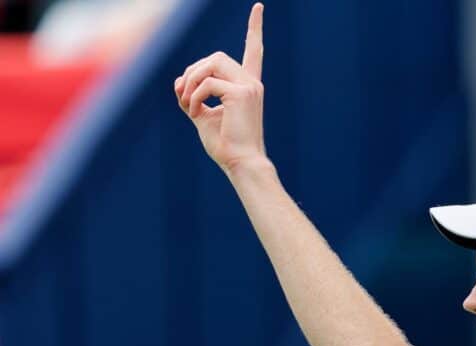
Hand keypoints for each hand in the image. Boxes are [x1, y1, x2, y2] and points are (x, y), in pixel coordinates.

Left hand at [174, 3, 265, 173]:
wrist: (241, 163)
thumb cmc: (226, 145)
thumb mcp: (204, 115)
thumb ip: (193, 95)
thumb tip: (179, 80)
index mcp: (248, 87)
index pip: (254, 51)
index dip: (255, 28)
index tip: (259, 7)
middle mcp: (252, 83)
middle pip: (215, 57)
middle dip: (193, 71)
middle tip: (184, 95)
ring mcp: (249, 87)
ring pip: (210, 64)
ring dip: (191, 81)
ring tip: (188, 104)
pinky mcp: (241, 94)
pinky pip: (206, 83)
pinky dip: (194, 96)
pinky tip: (196, 112)